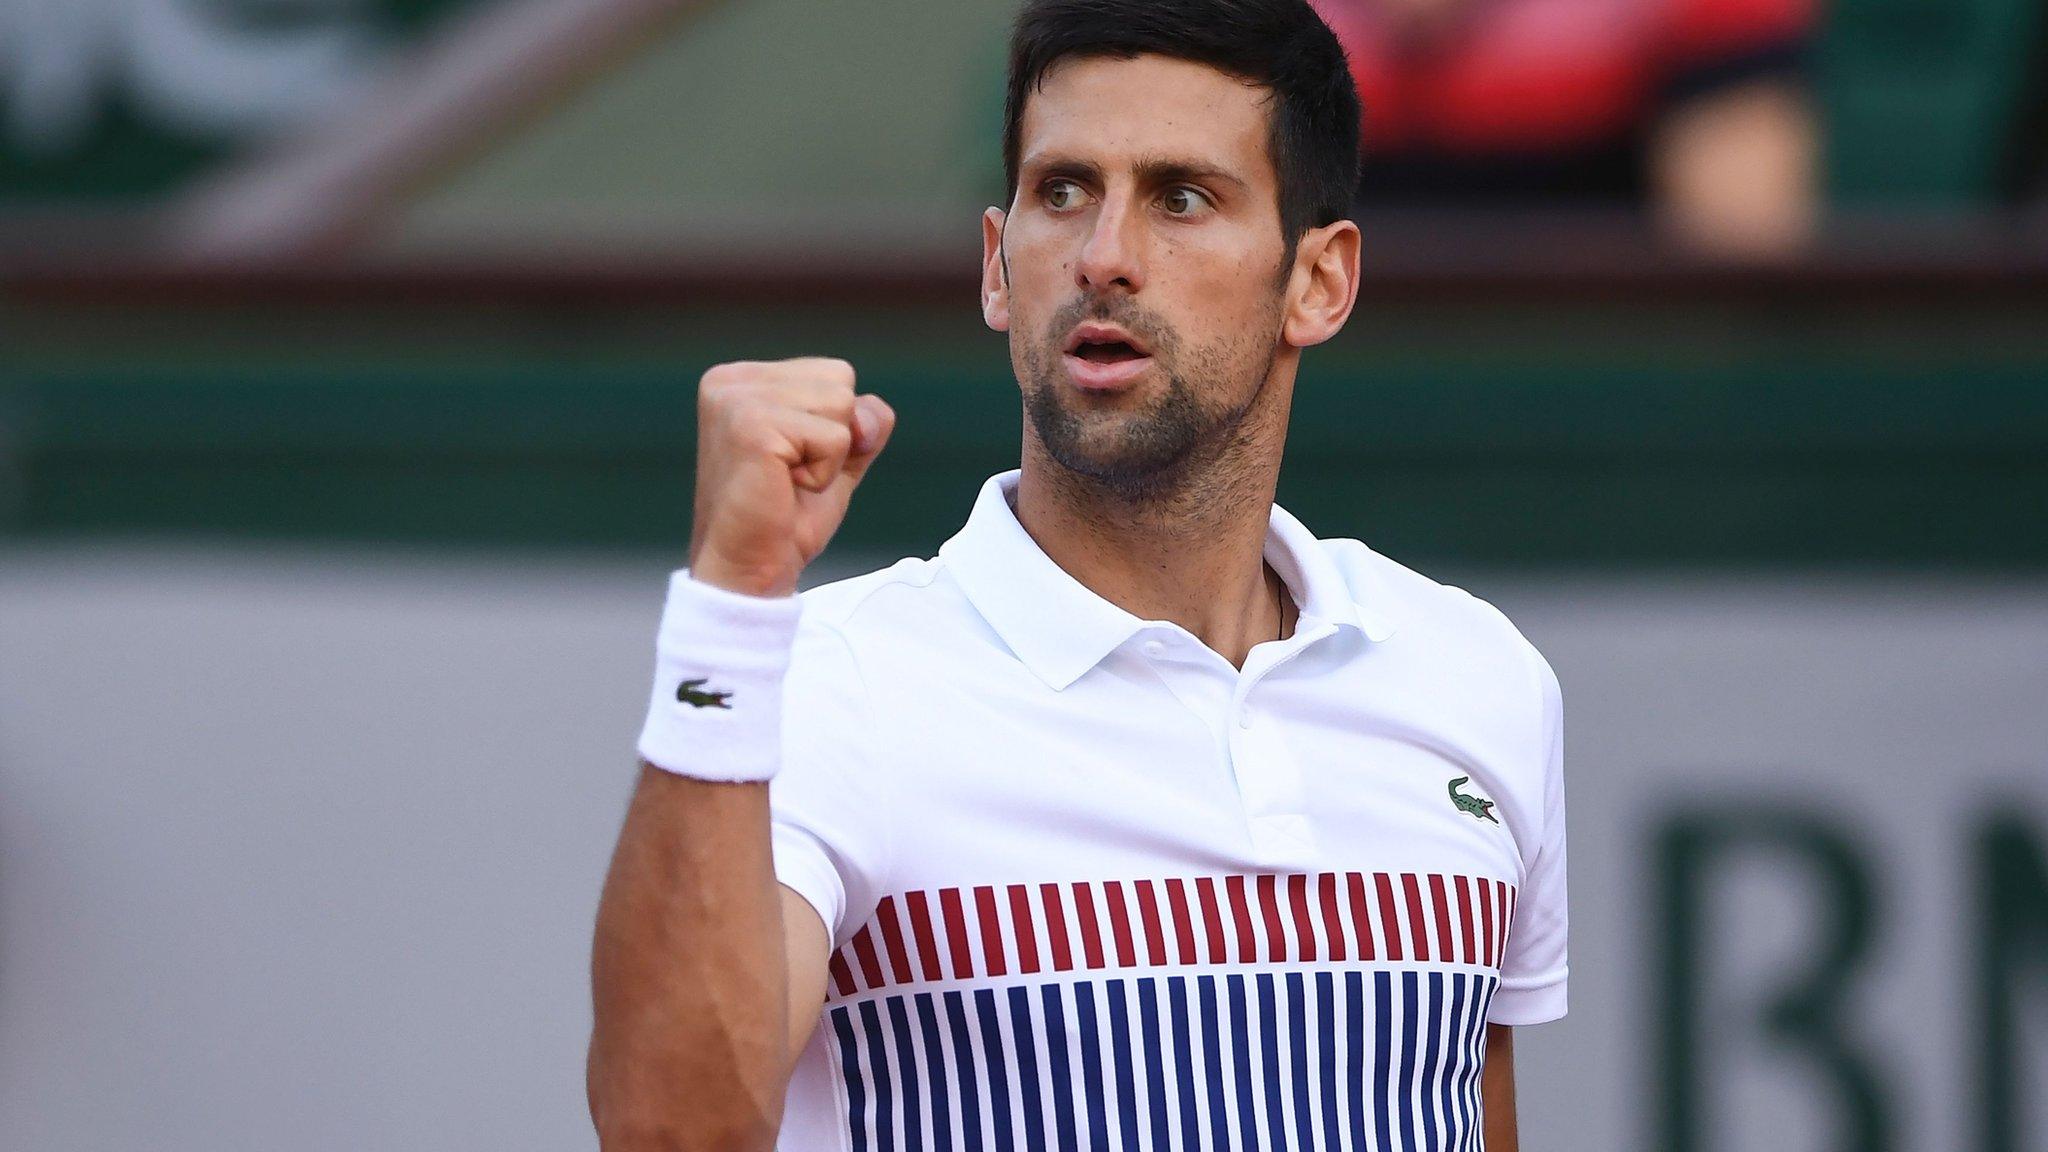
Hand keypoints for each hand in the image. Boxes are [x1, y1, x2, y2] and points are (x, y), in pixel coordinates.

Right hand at [688, 358, 895, 597]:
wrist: (750, 570)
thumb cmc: (784, 518)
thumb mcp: (836, 458)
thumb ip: (863, 422)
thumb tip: (870, 415)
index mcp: (742, 379)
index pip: (835, 373)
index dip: (836, 426)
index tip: (792, 463)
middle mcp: (731, 381)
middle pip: (840, 380)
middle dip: (834, 437)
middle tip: (790, 476)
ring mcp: (737, 401)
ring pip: (841, 405)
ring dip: (828, 457)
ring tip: (786, 481)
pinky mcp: (751, 426)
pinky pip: (834, 438)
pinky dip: (823, 474)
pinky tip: (784, 489)